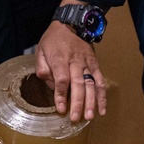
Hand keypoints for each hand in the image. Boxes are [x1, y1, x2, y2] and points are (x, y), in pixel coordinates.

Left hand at [35, 0, 106, 121]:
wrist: (71, 24)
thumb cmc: (53, 40)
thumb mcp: (40, 51)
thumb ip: (42, 68)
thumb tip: (50, 85)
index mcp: (59, 59)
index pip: (61, 80)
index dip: (61, 95)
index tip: (61, 109)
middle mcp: (75, 62)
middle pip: (77, 85)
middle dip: (77, 103)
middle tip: (75, 119)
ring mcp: (87, 64)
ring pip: (91, 85)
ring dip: (91, 102)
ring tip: (89, 117)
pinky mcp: (95, 65)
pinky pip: (100, 82)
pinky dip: (102, 96)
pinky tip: (102, 110)